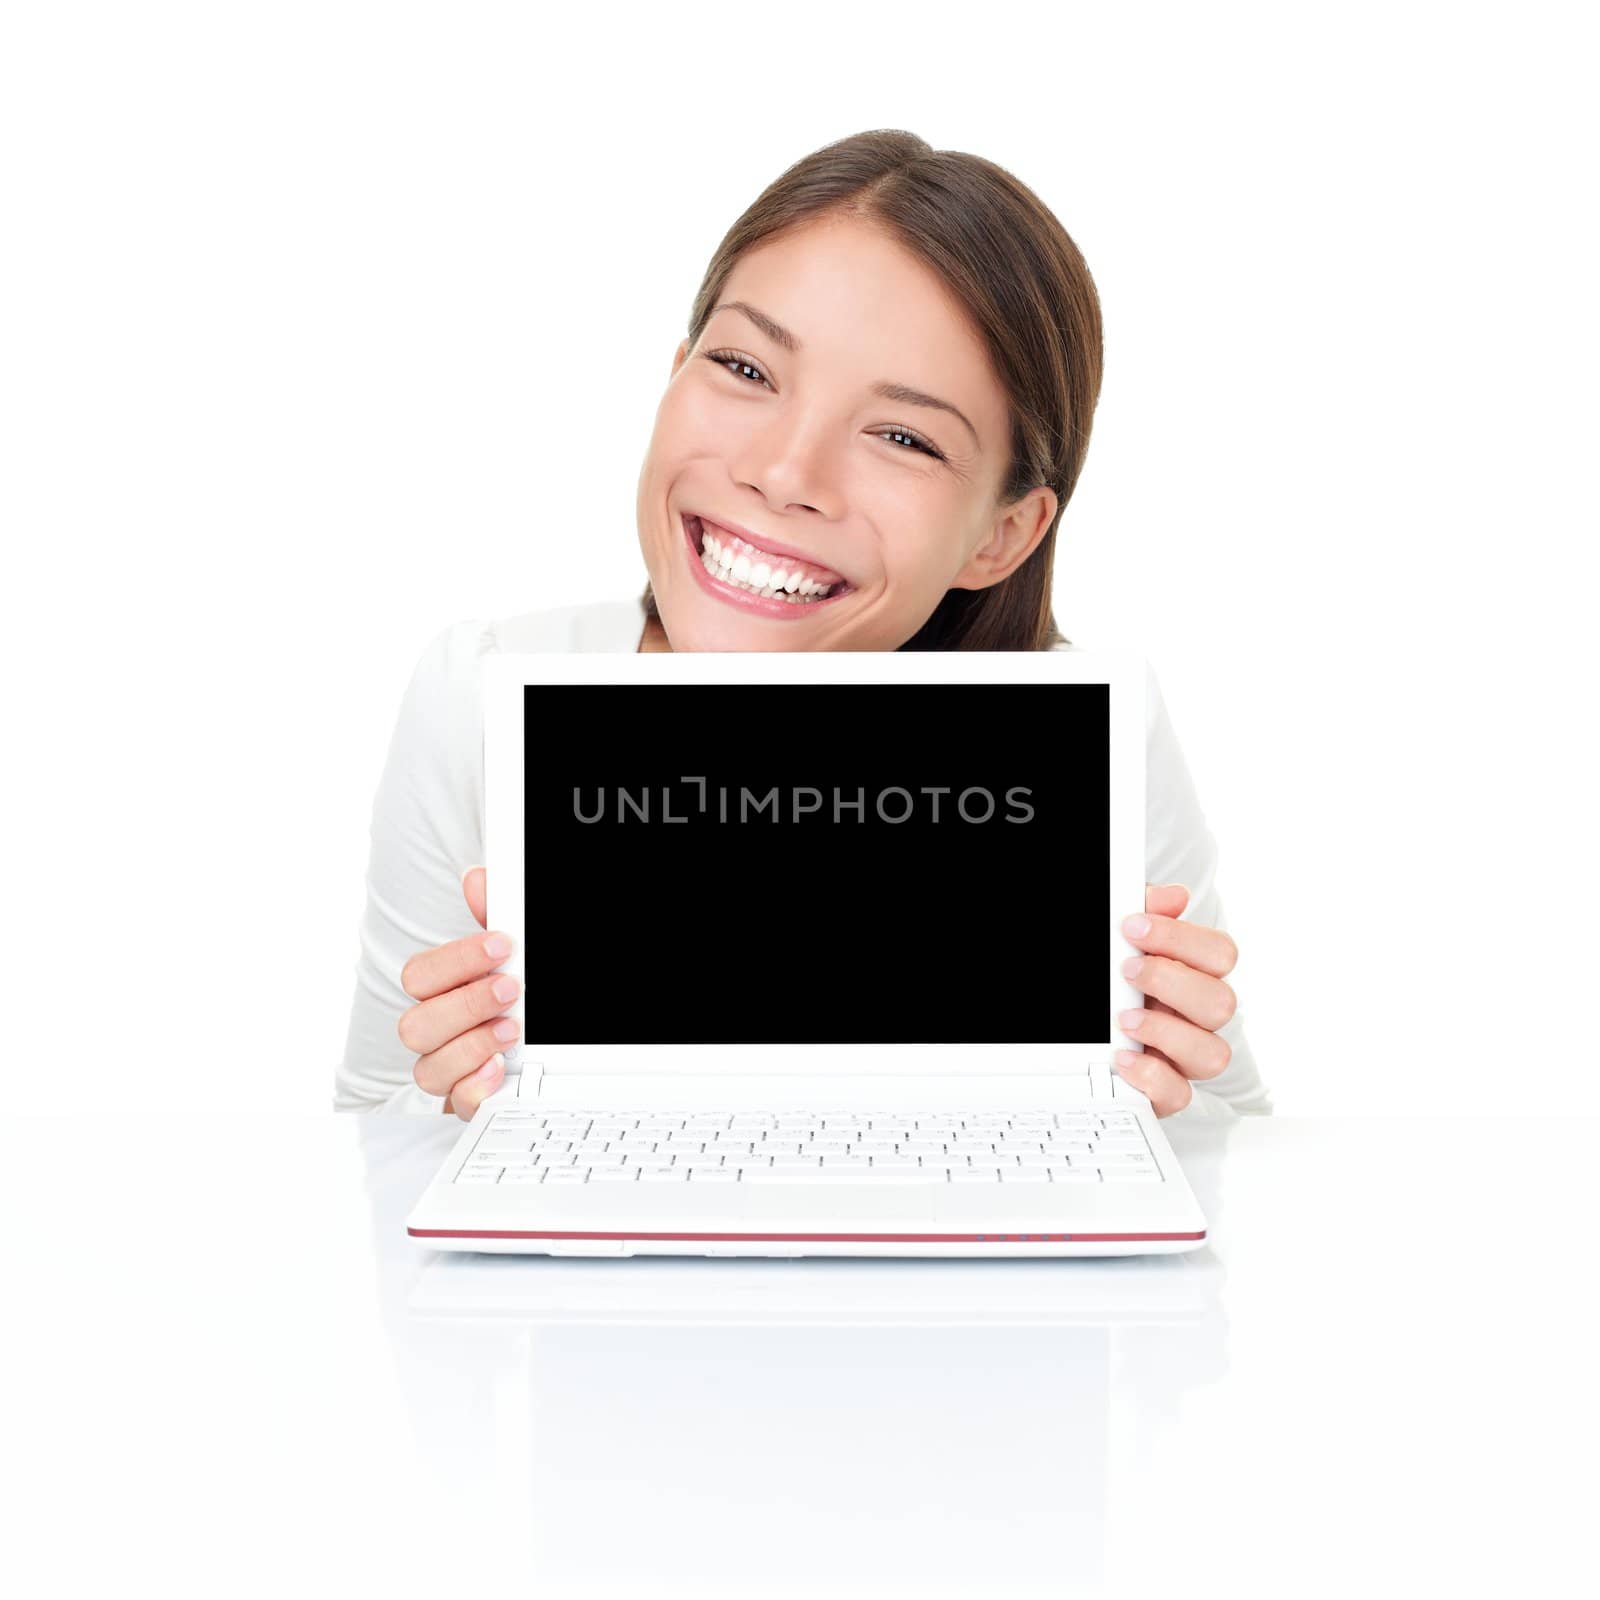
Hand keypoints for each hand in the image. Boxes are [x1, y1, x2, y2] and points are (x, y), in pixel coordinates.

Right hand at [396, 867, 520, 1119]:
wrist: (549, 1050)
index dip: (457, 960)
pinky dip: (476, 1089)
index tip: (501, 945)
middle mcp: (436, 1032)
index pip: (419, 975)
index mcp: (440, 993)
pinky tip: (500, 1070)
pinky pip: (455, 1107)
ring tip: (512, 1031)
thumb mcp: (511, 956)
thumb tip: (477, 879)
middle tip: (510, 989)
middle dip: (465, 1005)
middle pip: (414, 1025)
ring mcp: (449, 1071)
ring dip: (472, 1046)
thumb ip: (493, 918)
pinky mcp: (468, 1102)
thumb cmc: (516, 997)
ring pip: (428, 1069)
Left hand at [1114, 883, 1238, 1116]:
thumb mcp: (1120, 941)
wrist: (1074, 1038)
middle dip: (1172, 981)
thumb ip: (1146, 913)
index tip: (1132, 926)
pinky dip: (1151, 1077)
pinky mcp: (1164, 1092)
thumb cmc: (1111, 981)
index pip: (1219, 954)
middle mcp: (1196, 1018)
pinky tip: (1121, 1056)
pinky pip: (1179, 1095)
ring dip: (1167, 1032)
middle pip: (1223, 1002)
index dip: (1181, 938)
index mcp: (1193, 975)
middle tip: (1127, 970)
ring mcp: (1183, 1057)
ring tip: (1123, 1018)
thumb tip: (1172, 896)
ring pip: (1214, 1054)